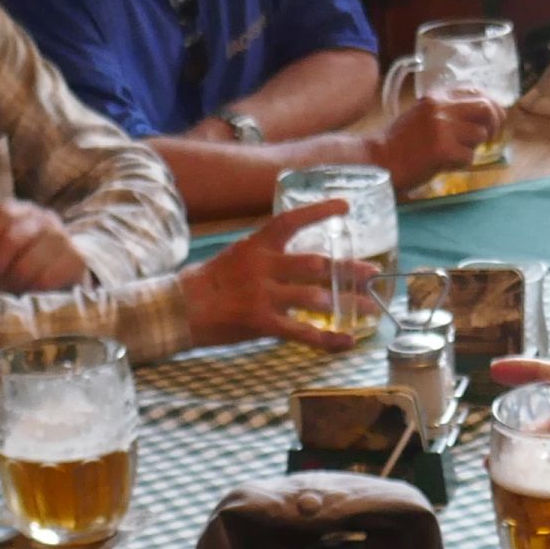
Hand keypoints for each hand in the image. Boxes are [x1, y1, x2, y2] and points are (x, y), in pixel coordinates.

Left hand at [0, 199, 88, 291]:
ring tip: (11, 290)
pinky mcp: (76, 259)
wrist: (61, 281)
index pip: (3, 212)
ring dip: (14, 281)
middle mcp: (45, 218)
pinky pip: (47, 278)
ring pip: (28, 262)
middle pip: (13, 237)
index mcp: (24, 210)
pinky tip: (30, 293)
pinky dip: (33, 289)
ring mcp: (63, 237)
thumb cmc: (21, 265)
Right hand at [185, 199, 372, 348]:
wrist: (176, 309)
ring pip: (314, 298)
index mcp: (255, 245)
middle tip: (372, 272)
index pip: (290, 220)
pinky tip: (346, 341)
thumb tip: (292, 260)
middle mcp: (262, 266)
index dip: (319, 211)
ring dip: (345, 303)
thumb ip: (263, 257)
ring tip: (369, 308)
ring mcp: (261, 295)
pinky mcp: (260, 322)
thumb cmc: (204, 284)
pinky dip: (327, 339)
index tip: (345, 207)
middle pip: (315, 265)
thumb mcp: (232, 257)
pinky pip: (302, 332)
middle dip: (348, 269)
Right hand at [373, 92, 502, 194]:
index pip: (475, 91)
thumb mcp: (423, 114)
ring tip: (453, 153)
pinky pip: (469, 157)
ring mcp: (442, 128)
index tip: (492, 119)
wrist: (379, 161)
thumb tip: (483, 114)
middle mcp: (440, 107)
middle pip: (485, 107)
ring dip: (472, 148)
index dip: (490, 105)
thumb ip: (448, 111)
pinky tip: (444, 164)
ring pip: (479, 135)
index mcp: (436, 96)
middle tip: (490, 137)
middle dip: (495, 123)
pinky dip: (461, 164)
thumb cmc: (400, 142)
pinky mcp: (443, 150)